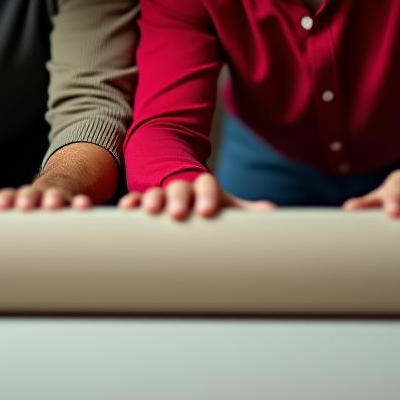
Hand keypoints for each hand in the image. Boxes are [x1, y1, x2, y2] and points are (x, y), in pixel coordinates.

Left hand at [0, 185, 92, 210]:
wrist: (62, 184)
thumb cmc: (28, 202)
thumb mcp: (9, 203)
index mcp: (17, 198)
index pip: (8, 197)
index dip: (3, 200)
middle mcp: (36, 195)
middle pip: (30, 194)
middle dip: (27, 198)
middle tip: (23, 206)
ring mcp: (56, 196)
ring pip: (55, 195)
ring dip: (53, 197)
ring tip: (51, 204)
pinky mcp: (74, 201)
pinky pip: (78, 202)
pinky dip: (80, 203)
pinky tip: (83, 206)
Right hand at [117, 172, 274, 219]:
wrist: (186, 194)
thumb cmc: (209, 206)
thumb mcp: (227, 206)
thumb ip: (246, 210)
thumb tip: (272, 211)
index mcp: (204, 187)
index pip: (207, 185)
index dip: (207, 196)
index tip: (207, 212)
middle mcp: (182, 187)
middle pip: (180, 187)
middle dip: (179, 200)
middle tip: (178, 215)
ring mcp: (162, 193)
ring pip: (155, 192)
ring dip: (152, 200)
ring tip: (151, 213)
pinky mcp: (145, 202)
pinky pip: (136, 199)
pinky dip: (131, 203)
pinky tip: (127, 210)